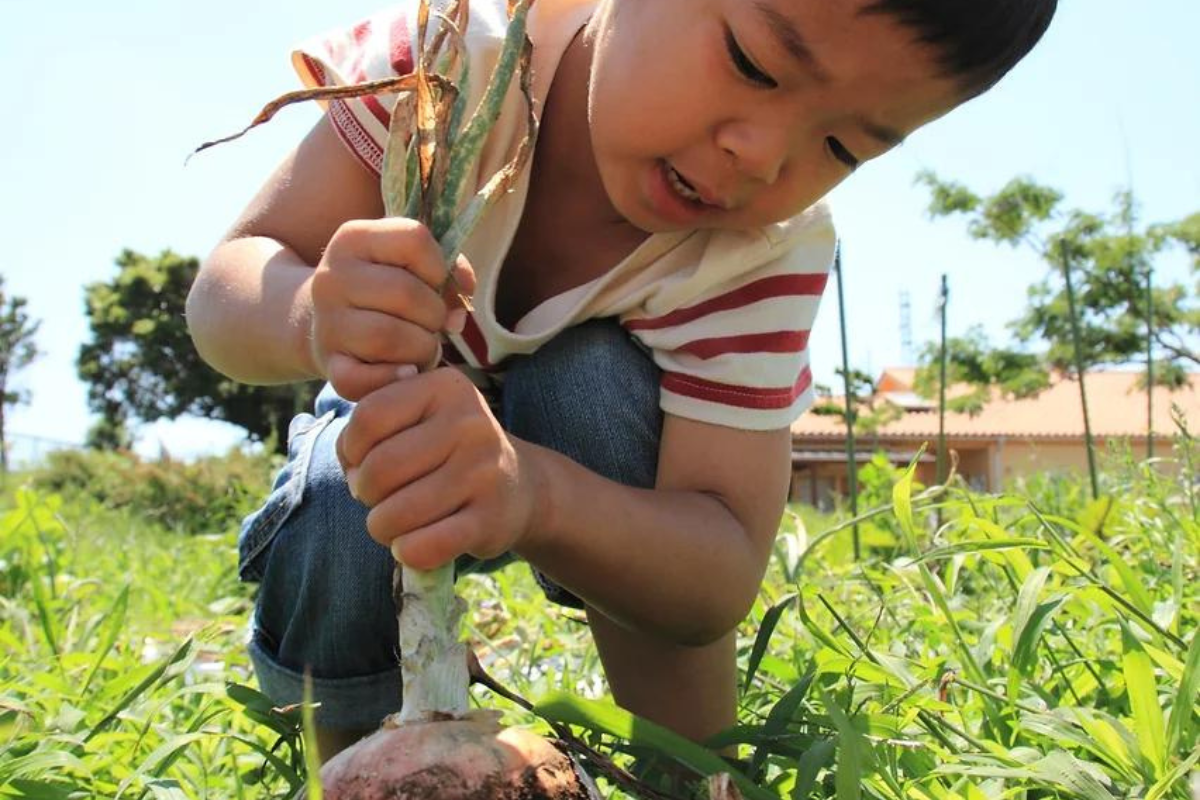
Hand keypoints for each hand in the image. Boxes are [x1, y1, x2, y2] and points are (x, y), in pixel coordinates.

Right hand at [308, 217, 475, 400]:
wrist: (324, 320)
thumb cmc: (383, 288)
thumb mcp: (408, 264)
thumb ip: (448, 272)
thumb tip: (460, 313)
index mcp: (354, 238)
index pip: (414, 239)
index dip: (439, 266)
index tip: (435, 283)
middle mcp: (332, 277)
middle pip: (406, 293)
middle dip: (435, 313)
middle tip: (433, 323)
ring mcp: (327, 322)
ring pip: (389, 337)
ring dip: (422, 347)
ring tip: (423, 346)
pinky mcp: (329, 364)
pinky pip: (362, 379)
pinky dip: (393, 379)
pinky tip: (408, 372)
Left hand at [335, 368, 544, 569]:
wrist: (519, 486)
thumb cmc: (448, 451)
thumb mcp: (419, 415)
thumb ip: (372, 418)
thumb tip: (352, 467)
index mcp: (446, 388)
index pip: (369, 417)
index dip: (350, 448)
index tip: (364, 461)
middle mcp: (470, 423)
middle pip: (379, 467)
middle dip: (365, 492)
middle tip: (380, 497)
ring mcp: (484, 472)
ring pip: (397, 513)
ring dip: (382, 527)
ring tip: (394, 522)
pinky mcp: (490, 519)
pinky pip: (425, 546)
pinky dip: (407, 552)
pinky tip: (412, 545)